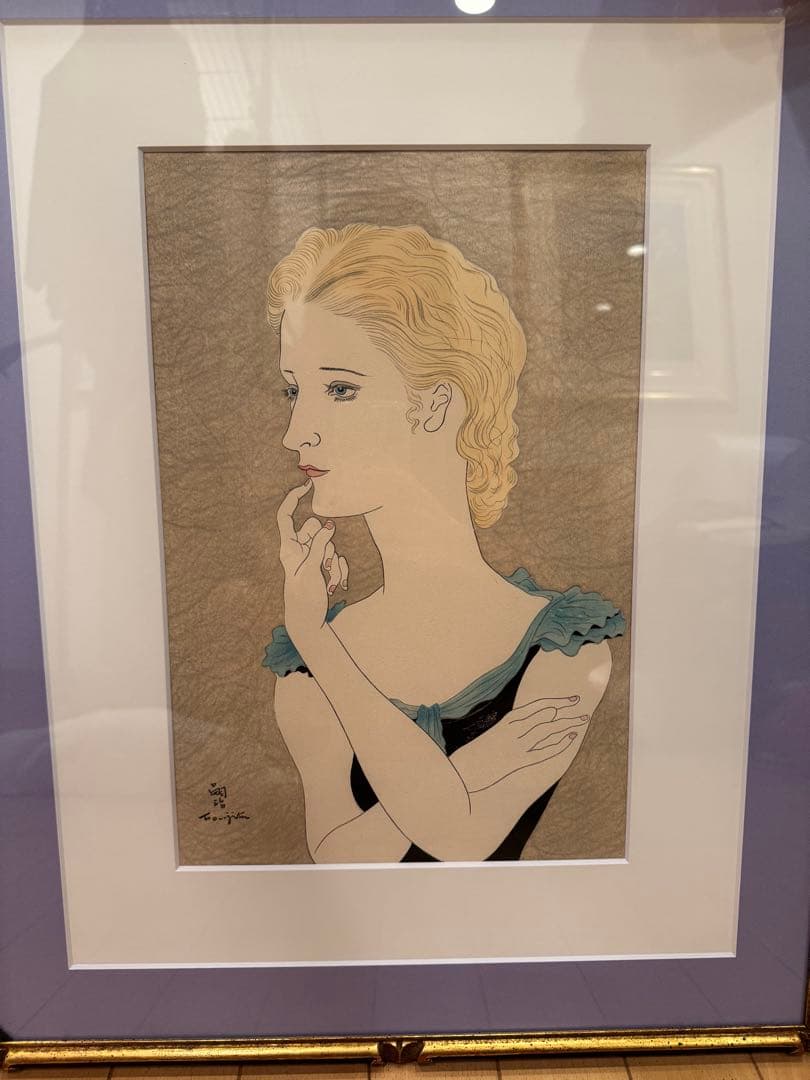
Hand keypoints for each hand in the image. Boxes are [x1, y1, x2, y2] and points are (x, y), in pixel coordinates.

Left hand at [276, 481, 349, 644]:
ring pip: (329, 545)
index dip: (293, 499)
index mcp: (288, 548)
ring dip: (334, 563)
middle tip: (325, 564)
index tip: (307, 486)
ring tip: (330, 581)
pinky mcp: (321, 567)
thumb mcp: (311, 569)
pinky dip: (338, 571)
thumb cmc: (303, 597)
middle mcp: (298, 550)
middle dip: (326, 544)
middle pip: (316, 530)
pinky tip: (336, 586)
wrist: (307, 622)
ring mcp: (310, 558)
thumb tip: (329, 525)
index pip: (285, 516)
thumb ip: (319, 545)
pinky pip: (335, 559)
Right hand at [450, 696, 589, 792]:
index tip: (572, 698)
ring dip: (567, 723)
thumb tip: (531, 722)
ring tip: (583, 719)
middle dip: (566, 710)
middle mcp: (515, 730)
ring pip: (548, 730)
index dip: (557, 701)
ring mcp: (518, 745)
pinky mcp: (519, 761)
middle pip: (547, 716)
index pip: (538, 706)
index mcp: (509, 720)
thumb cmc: (478, 753)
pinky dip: (559, 743)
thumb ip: (513, 728)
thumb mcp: (496, 735)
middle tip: (582, 705)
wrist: (463, 769)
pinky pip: (544, 750)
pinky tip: (571, 737)